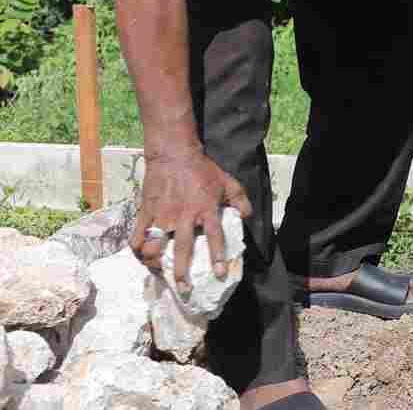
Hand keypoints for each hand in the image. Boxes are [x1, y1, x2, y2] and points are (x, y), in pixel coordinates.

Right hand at [130, 148, 252, 294]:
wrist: (174, 153)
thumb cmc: (203, 170)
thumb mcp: (229, 182)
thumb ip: (240, 200)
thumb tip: (246, 217)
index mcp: (205, 209)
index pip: (214, 237)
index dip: (217, 256)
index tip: (218, 274)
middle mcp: (183, 215)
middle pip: (182, 249)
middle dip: (182, 272)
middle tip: (184, 288)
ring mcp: (162, 215)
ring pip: (154, 246)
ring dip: (155, 263)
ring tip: (159, 272)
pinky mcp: (146, 212)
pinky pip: (136, 235)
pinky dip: (136, 249)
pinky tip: (140, 256)